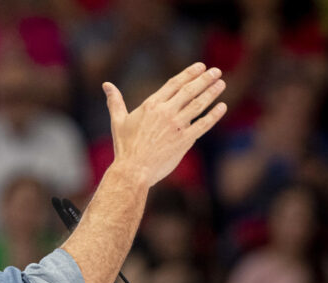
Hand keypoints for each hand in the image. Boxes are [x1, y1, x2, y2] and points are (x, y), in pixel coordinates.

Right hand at [104, 62, 226, 185]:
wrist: (133, 169)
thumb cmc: (124, 146)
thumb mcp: (118, 121)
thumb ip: (115, 101)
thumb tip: (106, 85)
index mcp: (151, 105)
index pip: (174, 84)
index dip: (189, 73)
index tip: (201, 67)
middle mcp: (166, 112)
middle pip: (189, 90)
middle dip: (205, 79)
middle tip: (216, 71)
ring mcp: (177, 126)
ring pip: (198, 104)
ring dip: (212, 92)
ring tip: (221, 84)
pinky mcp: (185, 140)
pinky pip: (203, 124)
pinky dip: (214, 115)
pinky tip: (222, 107)